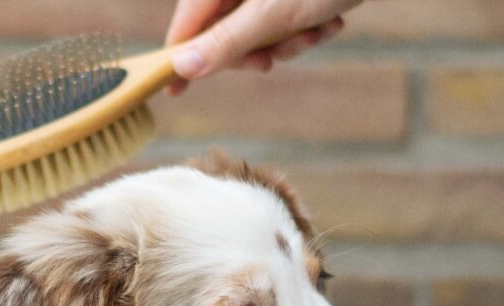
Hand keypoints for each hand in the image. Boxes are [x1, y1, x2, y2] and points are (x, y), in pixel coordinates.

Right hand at [165, 0, 364, 95]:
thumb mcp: (272, 15)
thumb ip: (227, 43)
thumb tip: (184, 67)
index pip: (187, 22)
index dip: (181, 57)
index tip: (173, 91)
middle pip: (224, 32)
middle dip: (255, 51)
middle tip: (271, 61)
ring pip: (259, 33)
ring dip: (289, 43)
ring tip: (316, 29)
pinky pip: (284, 24)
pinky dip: (306, 30)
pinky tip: (330, 20)